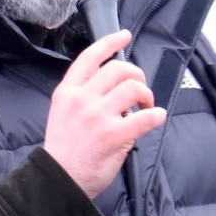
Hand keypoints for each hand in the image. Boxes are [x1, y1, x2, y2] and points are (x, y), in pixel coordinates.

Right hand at [44, 29, 166, 197]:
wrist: (59, 179)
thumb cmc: (64, 149)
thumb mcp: (63, 113)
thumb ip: (83, 96)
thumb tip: (115, 86)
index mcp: (67, 92)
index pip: (89, 57)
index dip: (110, 42)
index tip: (124, 35)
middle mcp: (82, 99)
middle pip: (118, 69)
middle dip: (136, 74)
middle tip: (140, 89)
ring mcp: (98, 116)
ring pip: (133, 88)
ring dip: (146, 95)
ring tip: (145, 106)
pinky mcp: (115, 135)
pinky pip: (146, 117)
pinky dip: (156, 115)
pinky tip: (156, 118)